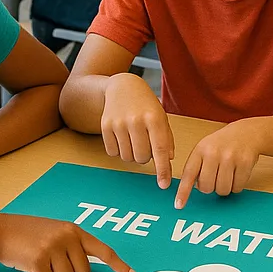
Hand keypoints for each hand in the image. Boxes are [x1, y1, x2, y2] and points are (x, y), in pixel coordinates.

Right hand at [0, 214, 135, 271]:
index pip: (103, 250)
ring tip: (43, 265)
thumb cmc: (30, 236)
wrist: (2, 231)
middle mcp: (68, 237)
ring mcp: (53, 248)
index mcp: (75, 231)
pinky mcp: (39, 260)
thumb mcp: (56, 234)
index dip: (118, 265)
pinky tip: (34, 271)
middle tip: (54, 266)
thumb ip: (72, 248)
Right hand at [101, 73, 174, 188]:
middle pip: (142, 158)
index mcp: (154, 118)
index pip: (159, 149)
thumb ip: (166, 139)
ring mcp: (119, 123)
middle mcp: (136, 120)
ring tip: (134, 139)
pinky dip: (118, 150)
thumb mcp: (161, 117)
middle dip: (145, 157)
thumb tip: (167, 160)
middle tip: (145, 144)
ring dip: (132, 154)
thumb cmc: (146, 105)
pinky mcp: (105, 126)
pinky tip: (122, 136)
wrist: (123, 86)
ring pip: (127, 157)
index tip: (163, 185)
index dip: (162, 170)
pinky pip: (113, 152)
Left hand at [175, 124, 261, 209]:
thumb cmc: (223, 144)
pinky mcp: (245, 162)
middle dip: (211, 187)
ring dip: (224, 187)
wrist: (247, 132)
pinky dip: (237, 185)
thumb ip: (197, 166)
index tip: (179, 205)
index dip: (183, 191)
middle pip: (207, 187)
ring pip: (222, 190)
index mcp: (200, 149)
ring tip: (227, 174)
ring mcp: (230, 157)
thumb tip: (191, 189)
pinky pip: (237, 188)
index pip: (189, 174)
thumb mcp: (205, 148)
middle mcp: (214, 153)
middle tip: (215, 176)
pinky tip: (237, 173)